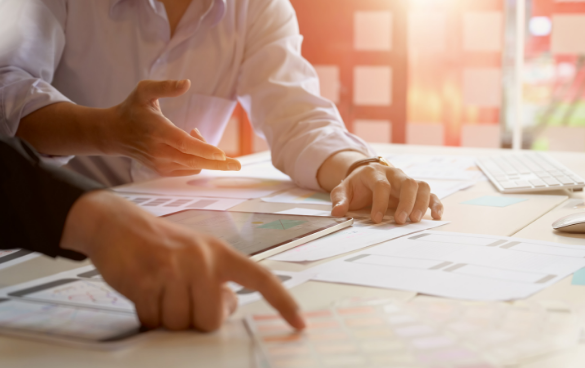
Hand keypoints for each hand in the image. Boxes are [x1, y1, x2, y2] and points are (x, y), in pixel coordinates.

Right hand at [61, 191, 304, 331]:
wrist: (117, 223)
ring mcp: (174, 269)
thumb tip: (229, 309)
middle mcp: (202, 259)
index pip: (260, 278)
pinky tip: (144, 293)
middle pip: (211, 320)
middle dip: (194, 320)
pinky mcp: (147, 280)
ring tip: (159, 291)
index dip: (282, 302)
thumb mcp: (198, 254)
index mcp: (220, 252)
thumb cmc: (161, 245)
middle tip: (178, 299)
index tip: (300, 324)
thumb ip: (217, 281)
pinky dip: (147, 316)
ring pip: (180, 324)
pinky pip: (153, 321)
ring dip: (167, 318)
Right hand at [104, 79, 240, 175]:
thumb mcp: (144, 90)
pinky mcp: (163, 171)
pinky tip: (192, 141)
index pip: (184, 144)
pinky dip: (198, 159)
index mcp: (157, 131)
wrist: (114, 133)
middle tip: (238, 165)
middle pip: (194, 161)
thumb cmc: (132, 109)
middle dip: (218, 163)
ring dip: (206, 154)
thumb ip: (165, 87)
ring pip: (193, 166)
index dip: (204, 149)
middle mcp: (159, 151)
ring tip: (196, 132)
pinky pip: (189, 169)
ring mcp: (161, 164)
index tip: (221, 154)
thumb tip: (187, 83)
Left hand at [331, 163, 442, 223]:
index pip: (381, 185)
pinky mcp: (415, 190)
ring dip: (421, 203)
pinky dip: (435, 204)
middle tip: (401, 221)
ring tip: (415, 220)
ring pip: (421, 186)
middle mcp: (394, 174)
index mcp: (375, 173)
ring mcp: (406, 181)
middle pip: (407, 183)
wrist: (365, 177)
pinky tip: (436, 216)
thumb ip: (340, 199)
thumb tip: (337, 212)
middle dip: (406, 203)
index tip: (375, 219)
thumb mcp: (343, 190)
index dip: (379, 202)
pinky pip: (430, 193)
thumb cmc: (356, 186)